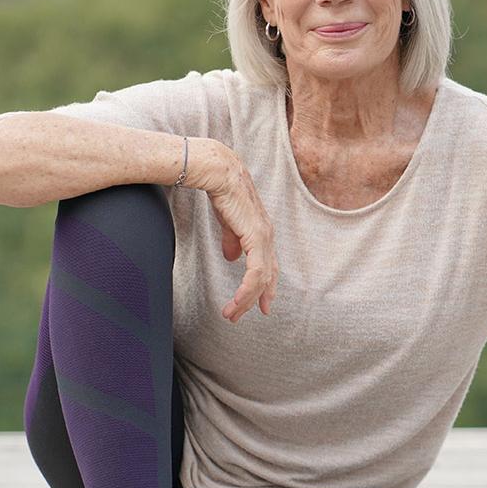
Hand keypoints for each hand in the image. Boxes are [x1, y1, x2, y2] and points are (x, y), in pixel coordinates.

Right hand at [190, 141, 278, 321]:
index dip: (265, 285)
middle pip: (268, 276)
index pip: (268, 264)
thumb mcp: (228, 221)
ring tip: (231, 314)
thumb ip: (233, 239)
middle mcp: (267, 235)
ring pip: (261, 279)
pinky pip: (255, 273)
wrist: (218, 172)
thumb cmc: (222, 190)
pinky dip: (247, 291)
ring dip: (246, 300)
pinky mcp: (256, 238)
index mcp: (261, 231)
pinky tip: (236, 301)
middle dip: (257, 298)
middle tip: (245, 315)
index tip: (260, 304)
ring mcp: (264, 237)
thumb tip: (232, 257)